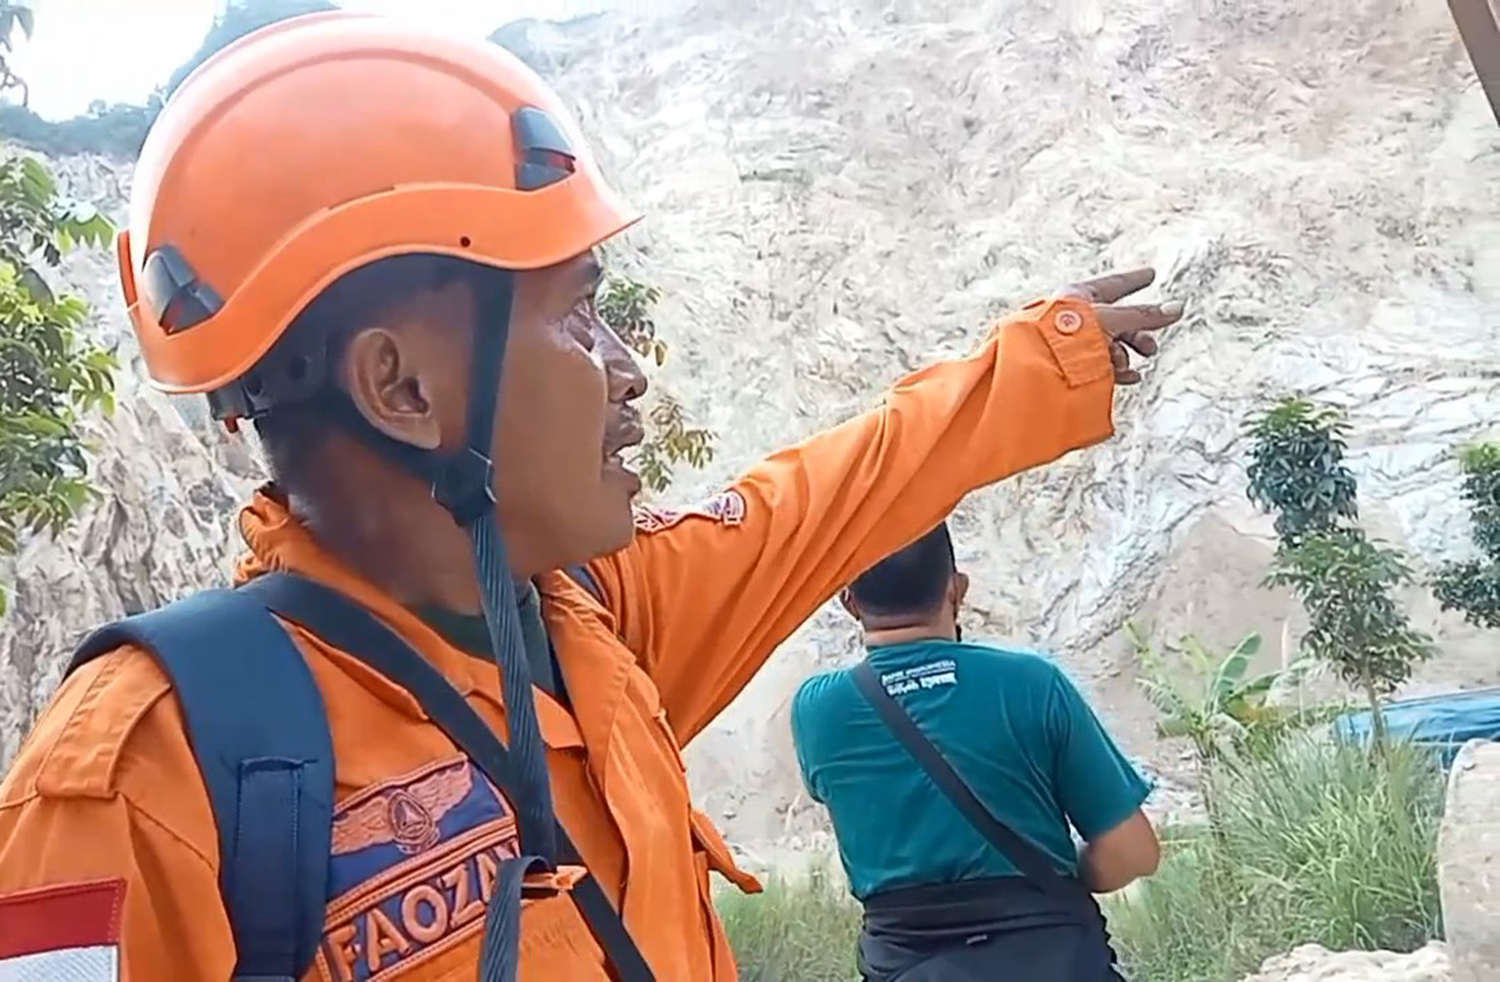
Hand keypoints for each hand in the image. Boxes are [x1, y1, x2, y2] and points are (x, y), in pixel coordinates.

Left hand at [1059, 268, 1181, 384]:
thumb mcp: (1113, 320)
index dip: (1134, 280)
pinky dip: (1115, 369)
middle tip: (1150, 348)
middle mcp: (1072, 316)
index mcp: (1078, 296)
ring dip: (1124, 354)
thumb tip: (1178, 309)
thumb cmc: (1068, 335)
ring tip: (1129, 366)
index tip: (1150, 273)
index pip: (1114, 284)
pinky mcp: (1067, 364)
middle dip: (1136, 334)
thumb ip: (1145, 316)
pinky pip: (1097, 364)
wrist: (1040, 365)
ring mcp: (1068, 341)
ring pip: (1107, 343)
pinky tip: (1129, 376)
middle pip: (1114, 320)